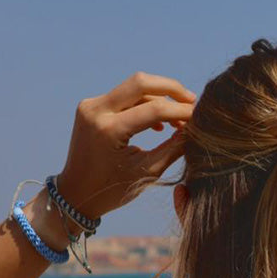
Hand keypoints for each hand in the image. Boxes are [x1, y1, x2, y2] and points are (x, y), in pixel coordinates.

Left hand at [56, 72, 196, 220]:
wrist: (75, 194)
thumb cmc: (112, 190)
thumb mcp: (147, 172)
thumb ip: (173, 148)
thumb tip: (195, 129)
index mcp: (109, 130)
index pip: (154, 110)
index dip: (181, 112)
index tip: (200, 116)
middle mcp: (96, 111)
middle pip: (141, 83)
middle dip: (171, 89)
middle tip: (192, 102)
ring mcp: (90, 105)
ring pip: (133, 88)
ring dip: (159, 98)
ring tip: (178, 120)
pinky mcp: (90, 106)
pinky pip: (123, 97)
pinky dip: (144, 104)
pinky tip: (158, 123)